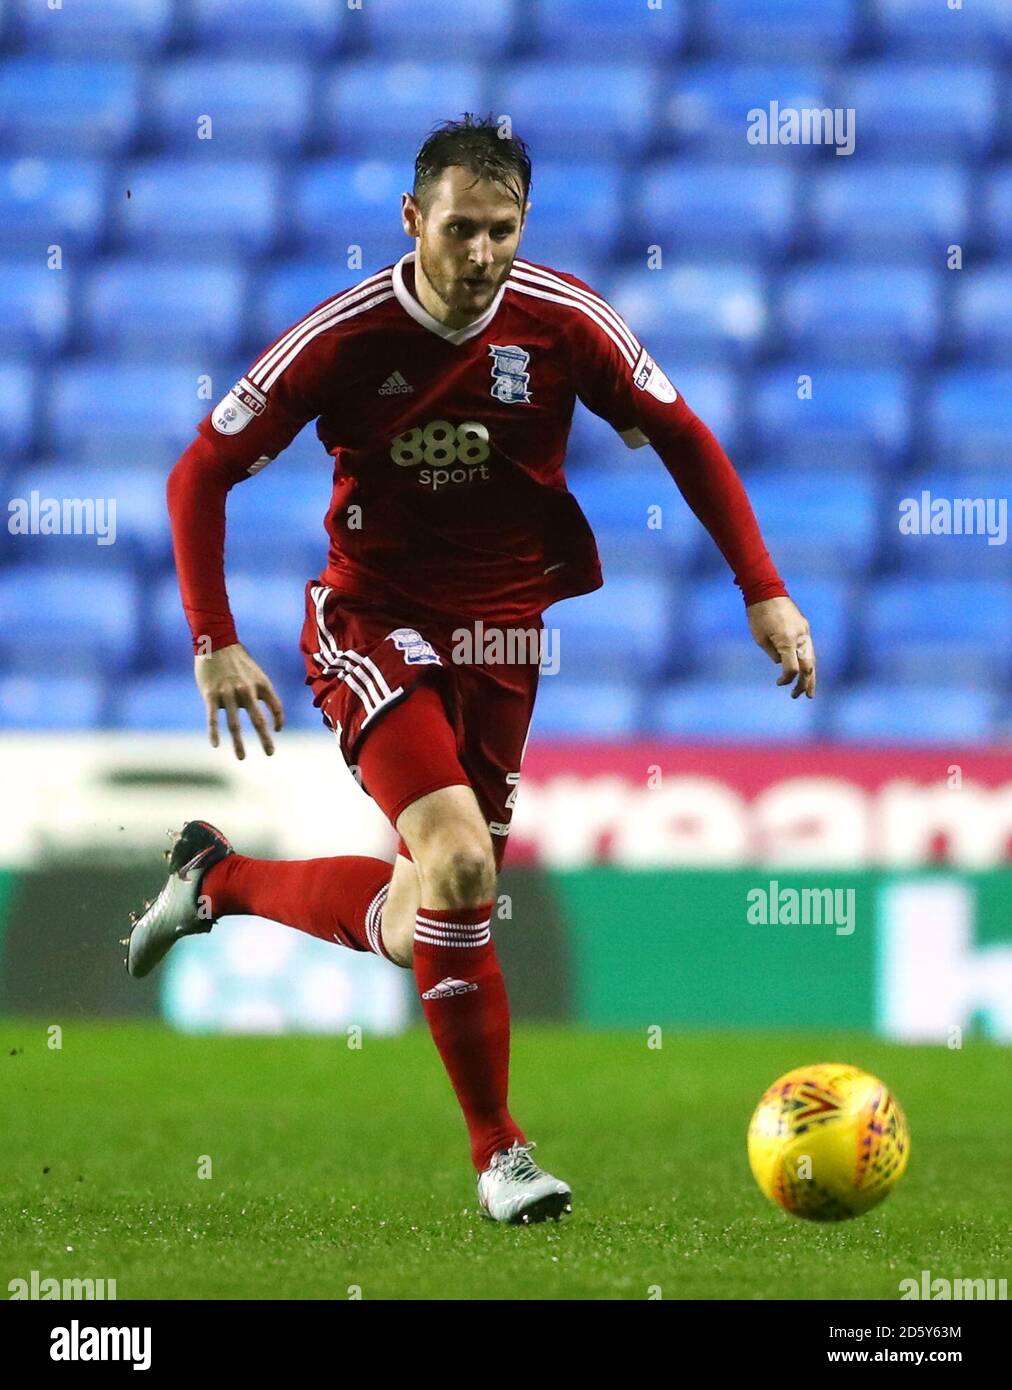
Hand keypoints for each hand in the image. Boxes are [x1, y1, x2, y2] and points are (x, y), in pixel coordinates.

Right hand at [194, 642, 284, 757]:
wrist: (216, 642)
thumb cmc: (237, 661)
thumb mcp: (256, 674)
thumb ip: (261, 693)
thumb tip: (265, 714)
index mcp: (261, 685)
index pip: (276, 707)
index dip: (278, 720)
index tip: (277, 730)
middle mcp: (246, 690)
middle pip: (258, 719)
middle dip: (265, 739)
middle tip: (271, 753)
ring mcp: (228, 693)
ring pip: (234, 724)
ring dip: (238, 742)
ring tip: (241, 757)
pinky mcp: (210, 694)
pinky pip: (213, 717)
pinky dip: (214, 731)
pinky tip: (215, 744)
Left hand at [746, 596, 815, 698]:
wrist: (766, 590)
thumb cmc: (758, 615)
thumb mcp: (760, 639)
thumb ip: (774, 654)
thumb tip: (782, 663)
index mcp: (787, 641)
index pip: (792, 668)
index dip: (787, 679)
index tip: (779, 683)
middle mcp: (800, 637)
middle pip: (808, 666)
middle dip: (806, 683)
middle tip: (801, 696)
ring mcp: (805, 631)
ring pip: (812, 657)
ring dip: (811, 675)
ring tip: (810, 691)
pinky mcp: (804, 627)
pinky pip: (808, 647)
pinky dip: (808, 661)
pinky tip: (806, 671)